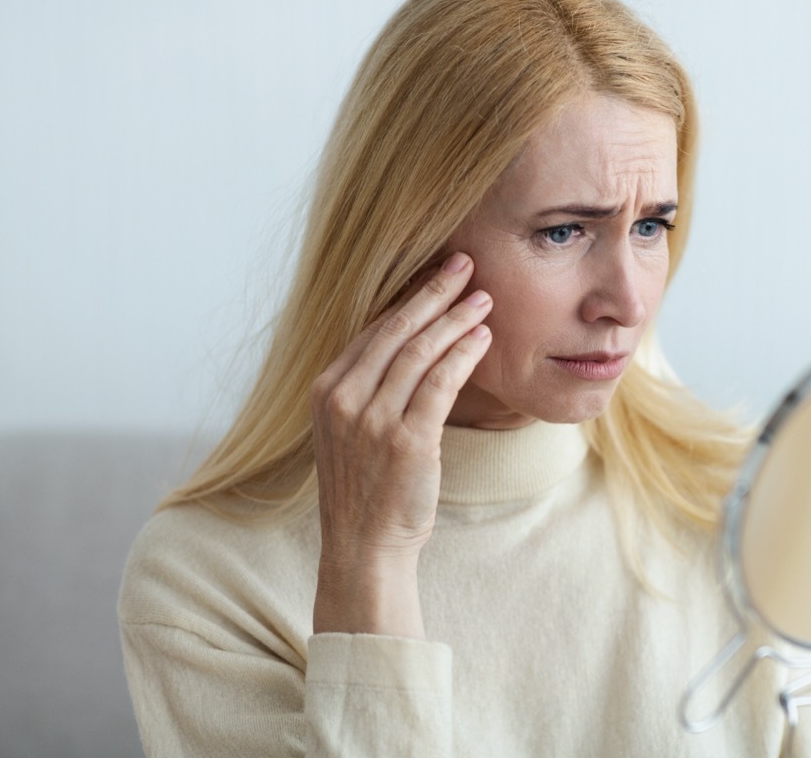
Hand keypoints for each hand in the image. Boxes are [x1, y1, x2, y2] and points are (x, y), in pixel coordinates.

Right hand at [310, 252, 491, 636]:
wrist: (363, 546)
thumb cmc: (365, 488)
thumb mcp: (350, 430)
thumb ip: (368, 388)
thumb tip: (408, 344)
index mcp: (325, 390)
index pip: (373, 329)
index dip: (408, 297)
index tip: (437, 275)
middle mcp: (343, 398)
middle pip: (396, 329)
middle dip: (434, 291)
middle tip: (466, 263)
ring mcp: (372, 419)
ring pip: (420, 350)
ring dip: (456, 318)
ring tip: (484, 298)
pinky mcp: (406, 440)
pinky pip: (440, 383)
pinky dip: (464, 354)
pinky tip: (483, 338)